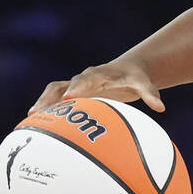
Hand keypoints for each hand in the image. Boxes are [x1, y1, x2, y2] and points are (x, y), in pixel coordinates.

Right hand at [29, 58, 164, 114]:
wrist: (128, 70)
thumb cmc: (135, 78)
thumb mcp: (144, 84)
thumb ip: (150, 94)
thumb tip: (160, 108)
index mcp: (101, 75)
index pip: (88, 79)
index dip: (79, 87)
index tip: (70, 96)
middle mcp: (84, 78)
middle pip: (64, 84)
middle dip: (54, 96)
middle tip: (42, 109)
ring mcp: (75, 84)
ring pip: (54, 91)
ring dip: (44, 102)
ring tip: (32, 117)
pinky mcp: (72, 92)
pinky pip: (54, 98)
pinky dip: (46, 107)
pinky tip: (35, 123)